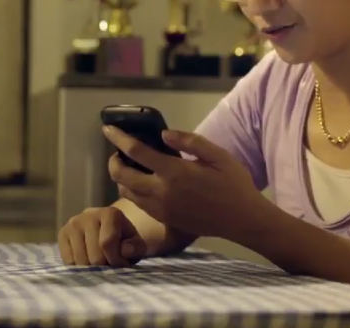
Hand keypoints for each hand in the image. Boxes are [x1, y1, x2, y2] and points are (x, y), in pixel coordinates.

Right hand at [58, 206, 146, 266]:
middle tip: (110, 264)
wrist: (106, 231)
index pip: (107, 242)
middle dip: (105, 266)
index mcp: (110, 213)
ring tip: (100, 262)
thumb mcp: (136, 244)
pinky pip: (69, 261)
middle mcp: (89, 215)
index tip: (122, 265)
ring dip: (92, 269)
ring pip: (80, 260)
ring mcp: (73, 223)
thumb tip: (125, 250)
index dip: (115, 260)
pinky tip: (87, 260)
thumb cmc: (124, 240)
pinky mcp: (62, 233)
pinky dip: (79, 267)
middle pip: (94, 255)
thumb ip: (136, 247)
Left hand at [103, 126, 269, 241]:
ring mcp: (161, 209)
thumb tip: (163, 134)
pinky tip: (144, 183)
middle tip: (118, 151)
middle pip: (121, 176)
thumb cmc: (234, 184)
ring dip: (121, 178)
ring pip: (126, 192)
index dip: (119, 138)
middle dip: (113, 161)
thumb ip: (190, 141)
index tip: (107, 129)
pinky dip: (132, 191)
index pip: (135, 152)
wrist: (242, 220)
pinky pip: (138, 204)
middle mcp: (162, 192)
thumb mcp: (218, 155)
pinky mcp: (165, 219)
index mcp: (174, 172)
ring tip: (130, 166)